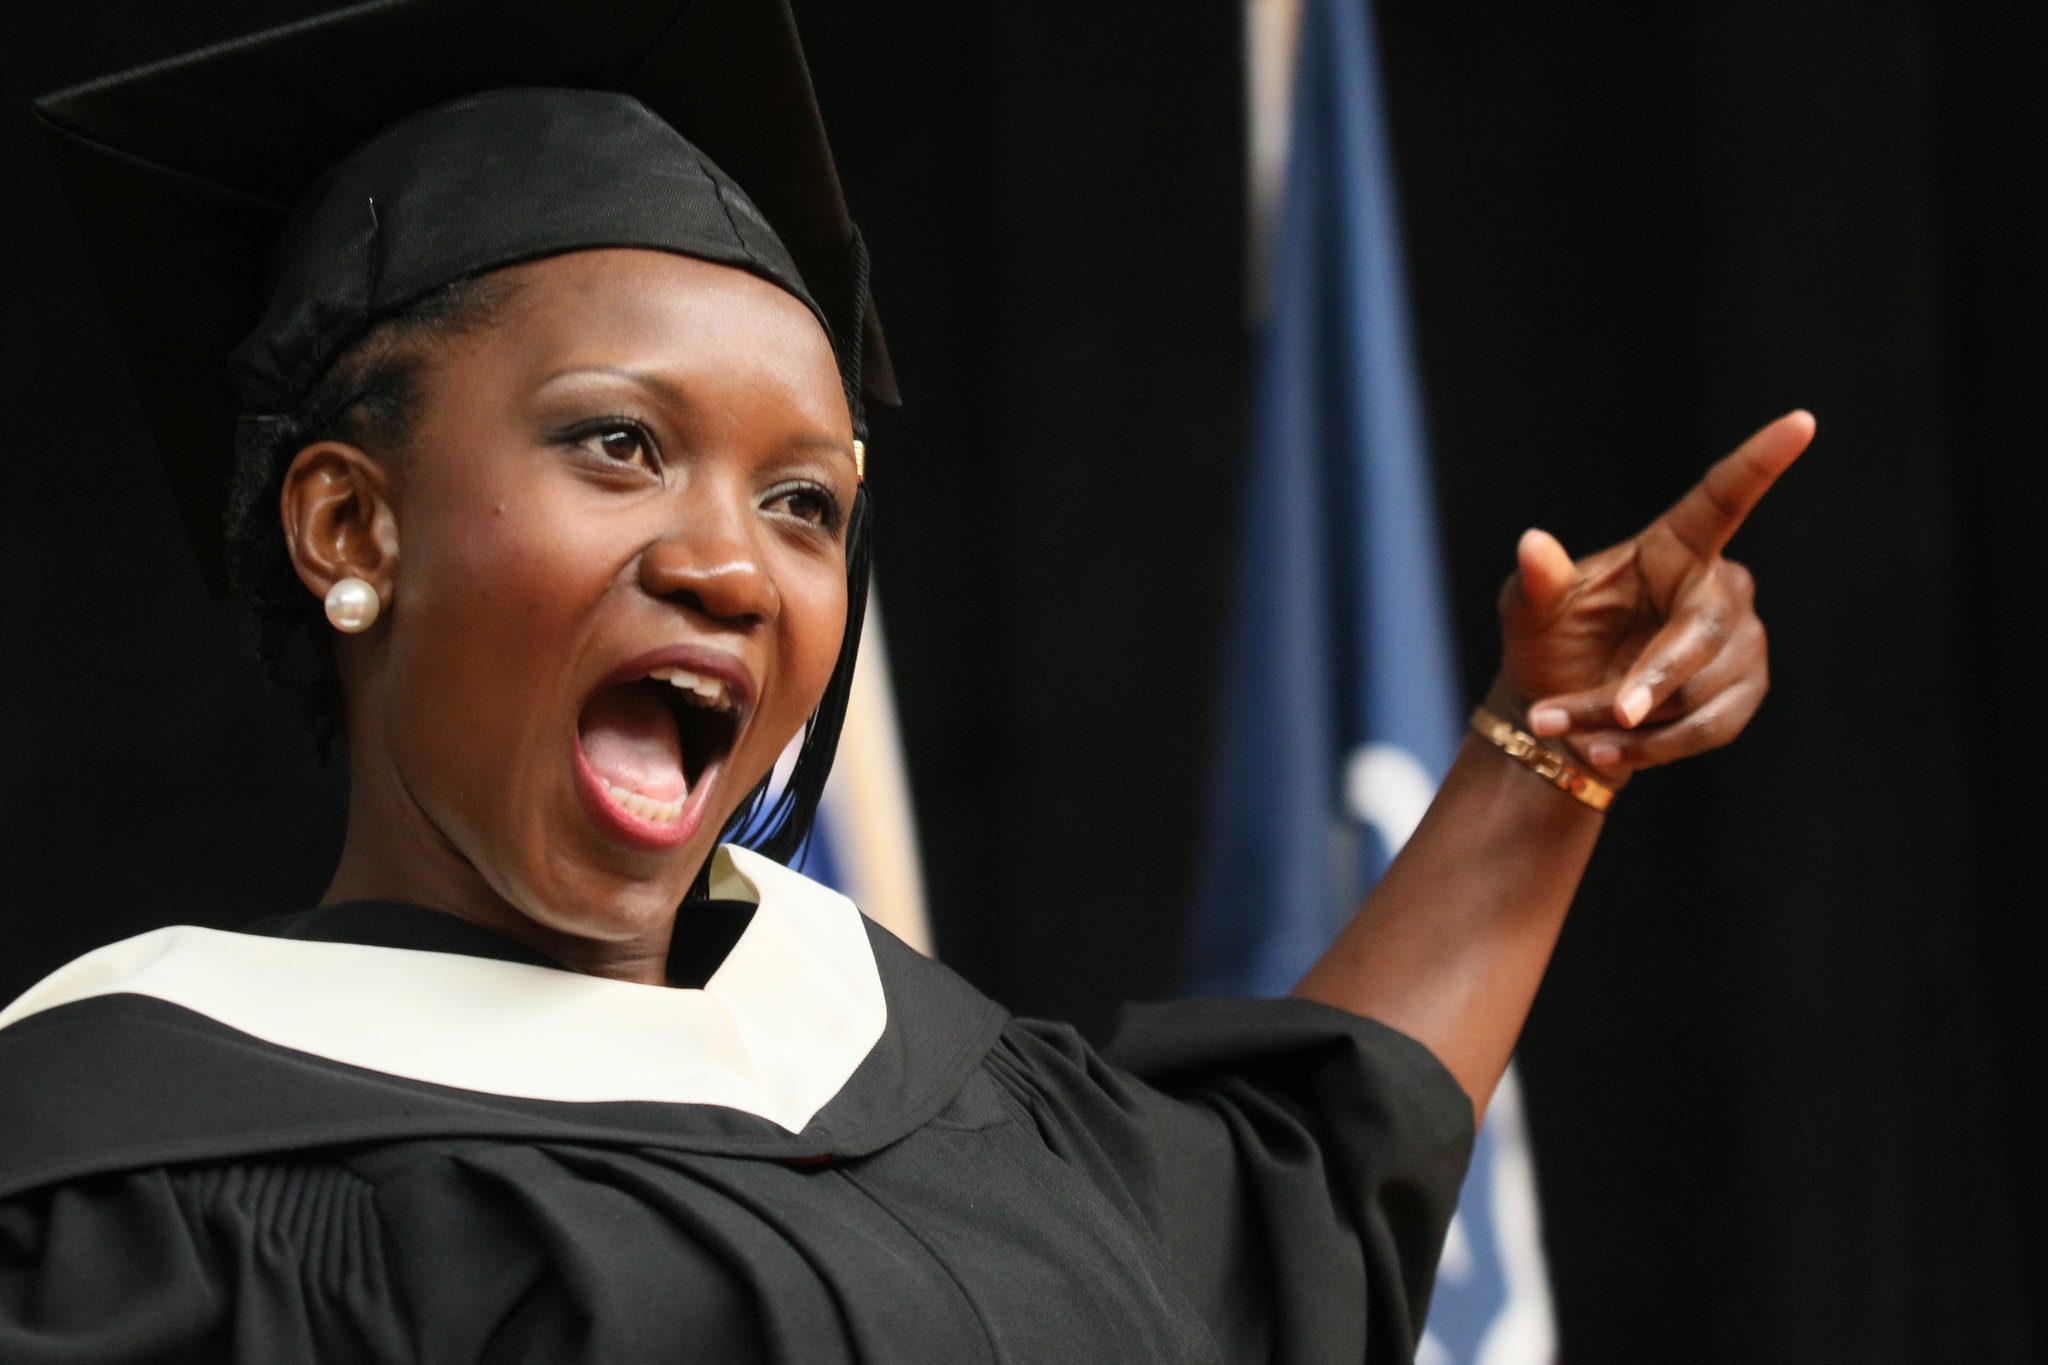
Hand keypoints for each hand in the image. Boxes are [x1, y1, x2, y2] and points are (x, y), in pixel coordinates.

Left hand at [1491, 410, 1812, 785]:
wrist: (1562, 716)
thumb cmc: (1548, 646)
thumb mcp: (1527, 613)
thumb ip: (1535, 582)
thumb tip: (1532, 544)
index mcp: (1671, 546)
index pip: (1721, 498)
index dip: (1761, 462)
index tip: (1801, 421)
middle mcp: (1718, 584)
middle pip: (1702, 633)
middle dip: (1652, 679)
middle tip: (1610, 714)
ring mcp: (1740, 639)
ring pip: (1699, 691)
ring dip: (1631, 722)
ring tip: (1572, 730)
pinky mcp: (1745, 690)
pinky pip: (1712, 726)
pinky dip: (1655, 746)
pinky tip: (1609, 750)